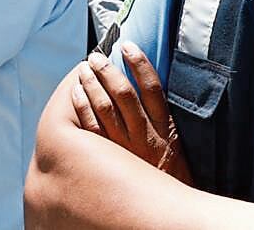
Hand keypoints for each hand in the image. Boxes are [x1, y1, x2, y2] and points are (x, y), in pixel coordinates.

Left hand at [71, 43, 191, 183]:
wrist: (168, 208)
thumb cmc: (173, 171)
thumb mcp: (176, 141)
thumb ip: (162, 116)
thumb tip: (147, 84)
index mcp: (166, 127)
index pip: (151, 87)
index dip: (139, 63)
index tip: (127, 46)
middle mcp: (145, 135)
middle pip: (123, 94)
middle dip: (107, 71)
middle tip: (96, 56)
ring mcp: (125, 147)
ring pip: (105, 108)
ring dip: (92, 84)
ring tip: (84, 69)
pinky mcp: (110, 159)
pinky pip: (92, 129)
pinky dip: (83, 108)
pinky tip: (76, 93)